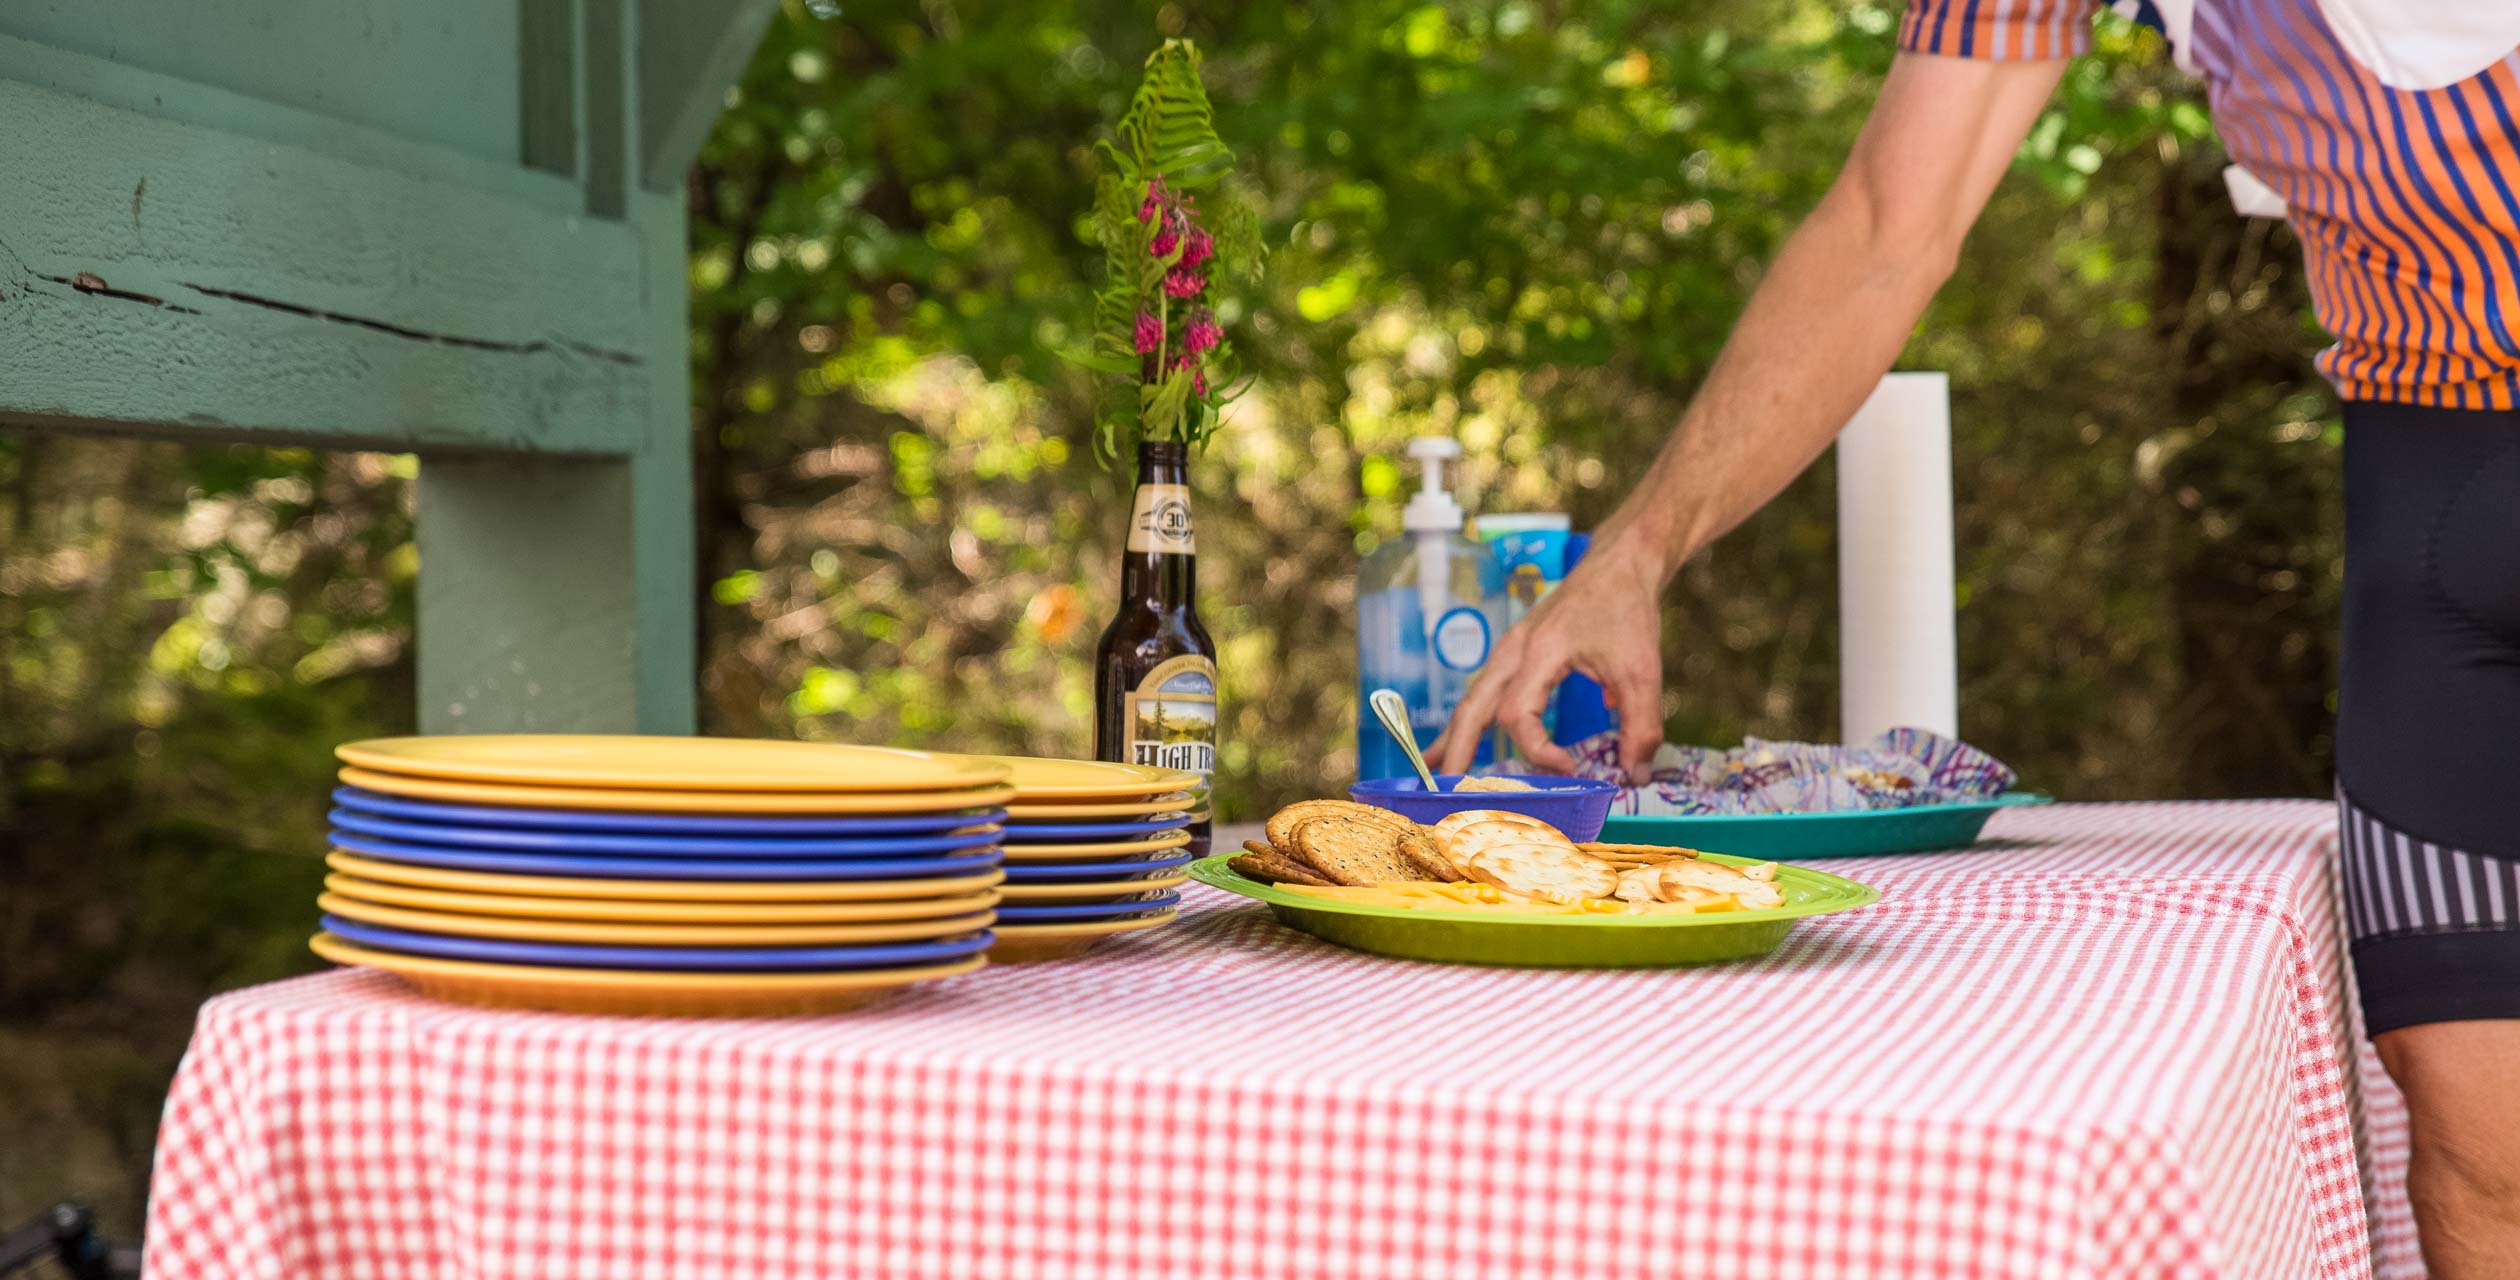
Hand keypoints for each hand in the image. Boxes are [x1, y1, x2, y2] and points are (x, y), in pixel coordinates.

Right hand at [1430, 544, 1666, 781]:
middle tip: (1446, 790)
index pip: (1516, 716)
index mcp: (1538, 652)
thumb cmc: (1628, 610)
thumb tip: (1636, 776)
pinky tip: (1457, 739)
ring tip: (1437, 770)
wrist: (1620, 563)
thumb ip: (1640, 726)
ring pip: (1473, 698)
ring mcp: (1510, 649)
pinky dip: (1471, 719)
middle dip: (1458, 749)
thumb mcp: (1643, 671)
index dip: (1537, 751)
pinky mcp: (1517, 651)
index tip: (1571, 768)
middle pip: (1473, 707)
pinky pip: (1484, 689)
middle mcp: (1514, 650)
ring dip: (1457, 735)